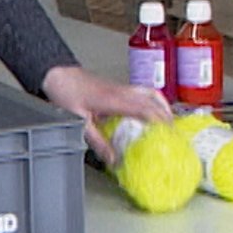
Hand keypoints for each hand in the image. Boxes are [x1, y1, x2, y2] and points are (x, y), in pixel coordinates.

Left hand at [41, 65, 172, 162]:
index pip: (144, 108)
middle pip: (153, 98)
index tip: (169, 132)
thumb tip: (113, 159)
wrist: (58, 74)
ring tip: (169, 121)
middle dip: (167, 114)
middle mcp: (122, 91)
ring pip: (150, 92)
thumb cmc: (67, 94)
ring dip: (162, 106)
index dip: (159, 119)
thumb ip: (97, 141)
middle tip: (174, 131)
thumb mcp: (79, 122)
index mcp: (114, 99)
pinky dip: (153, 102)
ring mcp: (121, 88)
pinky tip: (151, 112)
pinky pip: (142, 93)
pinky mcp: (119, 88)